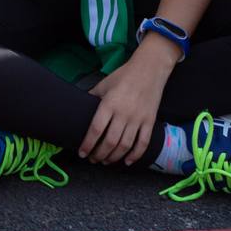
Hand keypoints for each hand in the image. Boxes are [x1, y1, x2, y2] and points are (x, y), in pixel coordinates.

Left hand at [83, 46, 172, 163]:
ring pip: (125, 145)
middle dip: (99, 154)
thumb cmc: (123, 76)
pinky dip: (135, 155)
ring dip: (114, 157)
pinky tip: (127, 161)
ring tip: (105, 161)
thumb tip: (80, 108)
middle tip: (93, 159)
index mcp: (109, 104)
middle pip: (110, 142)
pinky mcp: (150, 121)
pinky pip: (143, 143)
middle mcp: (123, 113)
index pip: (96, 130)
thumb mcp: (103, 84)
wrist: (150, 69)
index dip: (88, 144)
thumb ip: (92, 97)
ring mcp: (138, 118)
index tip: (82, 153)